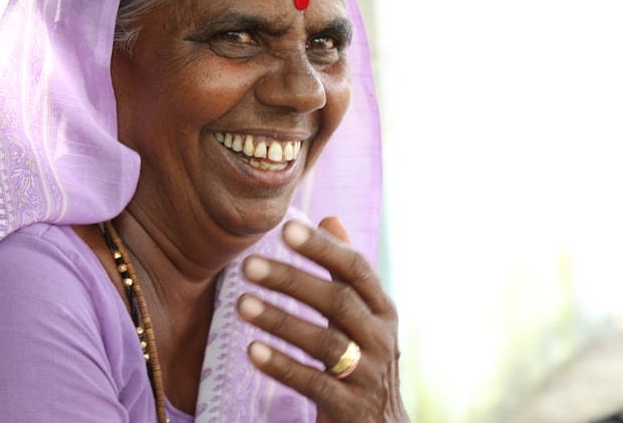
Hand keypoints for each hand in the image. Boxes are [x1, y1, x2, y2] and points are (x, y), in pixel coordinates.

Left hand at [238, 217, 409, 421]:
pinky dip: (282, 365)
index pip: (355, 269)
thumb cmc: (362, 358)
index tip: (285, 228)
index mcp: (381, 309)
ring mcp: (366, 374)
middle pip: (336, 302)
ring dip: (280, 320)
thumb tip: (329, 217)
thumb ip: (344, 271)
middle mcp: (379, 338)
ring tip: (241, 303)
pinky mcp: (349, 407)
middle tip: (248, 265)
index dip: (322, 248)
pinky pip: (313, 383)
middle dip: (291, 280)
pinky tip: (252, 350)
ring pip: (323, 342)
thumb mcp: (362, 314)